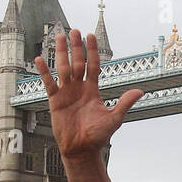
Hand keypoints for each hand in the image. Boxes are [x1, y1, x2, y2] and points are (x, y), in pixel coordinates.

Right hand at [34, 29, 143, 158]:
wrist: (81, 150)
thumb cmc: (98, 136)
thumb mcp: (114, 118)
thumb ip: (125, 103)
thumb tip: (141, 91)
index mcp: (92, 90)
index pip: (93, 66)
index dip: (92, 51)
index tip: (90, 36)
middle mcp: (79, 88)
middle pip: (77, 63)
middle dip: (76, 47)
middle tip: (74, 30)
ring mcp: (66, 93)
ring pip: (63, 68)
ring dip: (61, 53)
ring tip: (59, 36)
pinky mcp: (55, 101)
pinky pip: (48, 83)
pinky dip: (44, 72)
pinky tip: (40, 59)